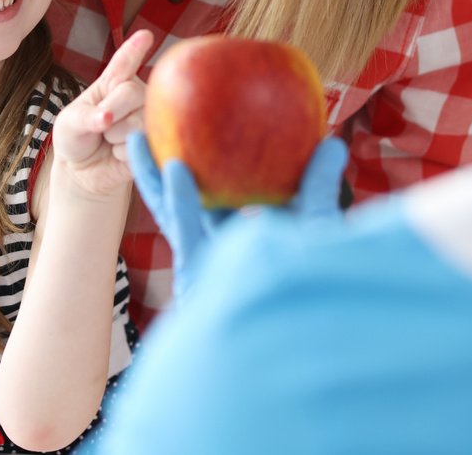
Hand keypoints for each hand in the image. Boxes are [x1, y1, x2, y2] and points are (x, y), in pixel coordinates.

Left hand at [51, 30, 153, 197]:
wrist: (83, 171)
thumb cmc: (76, 138)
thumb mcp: (69, 123)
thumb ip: (86, 117)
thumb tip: (107, 119)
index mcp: (114, 81)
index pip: (125, 62)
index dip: (135, 49)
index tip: (145, 35)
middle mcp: (137, 94)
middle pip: (132, 92)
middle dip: (110, 113)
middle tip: (101, 126)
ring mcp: (149, 117)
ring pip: (138, 121)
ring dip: (115, 137)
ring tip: (110, 141)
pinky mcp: (155, 142)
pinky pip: (142, 145)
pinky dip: (123, 154)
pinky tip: (120, 154)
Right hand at [128, 132, 347, 295]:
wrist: (298, 348)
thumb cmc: (319, 295)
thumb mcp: (318, 233)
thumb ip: (318, 191)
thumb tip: (332, 143)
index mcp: (256, 241)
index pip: (236, 193)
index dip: (222, 161)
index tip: (208, 124)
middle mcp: (228, 252)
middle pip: (194, 199)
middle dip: (174, 163)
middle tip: (160, 124)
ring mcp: (208, 265)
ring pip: (175, 212)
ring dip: (154, 175)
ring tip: (140, 137)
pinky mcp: (196, 279)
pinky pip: (186, 234)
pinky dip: (180, 202)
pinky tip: (175, 170)